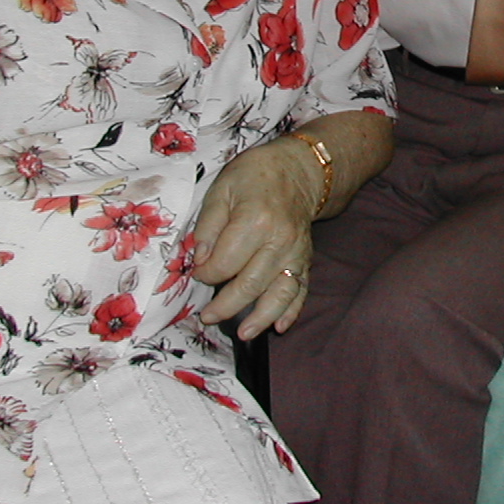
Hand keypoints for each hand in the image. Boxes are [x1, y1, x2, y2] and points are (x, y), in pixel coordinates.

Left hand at [193, 139, 318, 337]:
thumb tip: (199, 259)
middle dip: (225, 305)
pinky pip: (301, 290)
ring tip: (244, 334)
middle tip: (207, 316)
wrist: (299, 169)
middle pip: (250, 284)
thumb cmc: (254, 175)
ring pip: (279, 294)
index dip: (206, 273)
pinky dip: (292, 311)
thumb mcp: (221, 189)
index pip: (224, 262)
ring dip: (261, 318)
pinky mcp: (306, 259)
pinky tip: (281, 327)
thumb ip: (207, 225)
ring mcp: (296, 252)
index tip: (198, 271)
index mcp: (254, 220)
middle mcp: (279, 240)